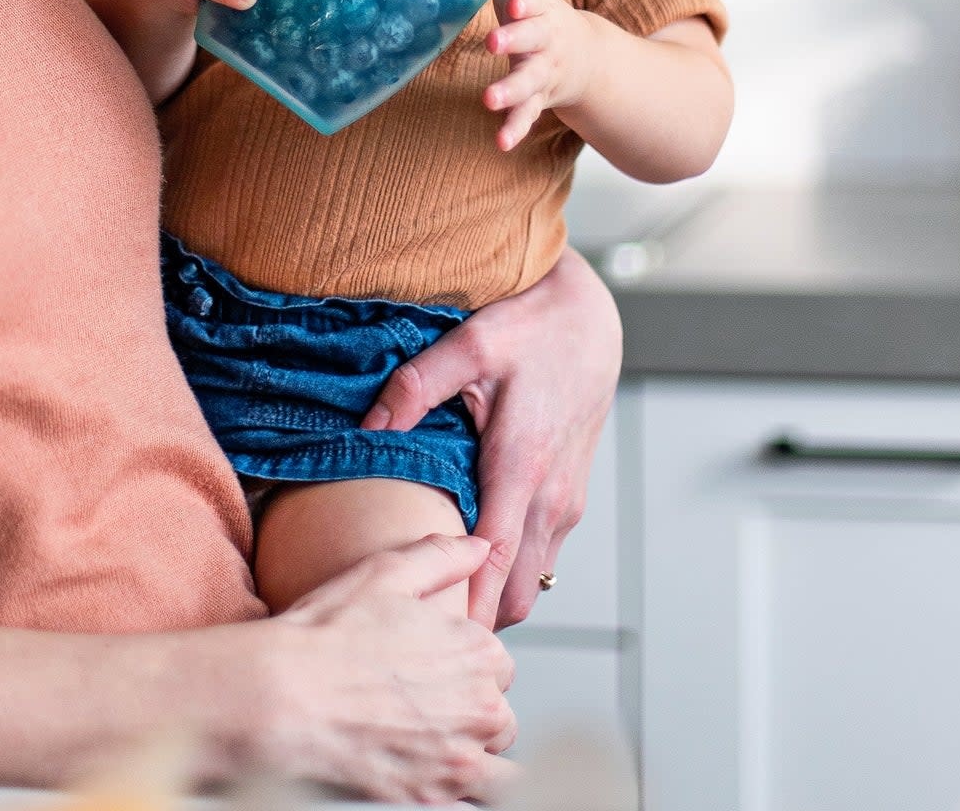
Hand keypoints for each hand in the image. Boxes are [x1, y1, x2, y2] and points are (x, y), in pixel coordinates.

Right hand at [261, 535, 517, 803]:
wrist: (281, 699)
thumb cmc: (325, 637)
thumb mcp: (384, 574)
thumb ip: (441, 558)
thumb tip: (481, 547)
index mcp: (475, 648)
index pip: (497, 663)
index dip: (465, 665)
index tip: (433, 669)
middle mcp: (480, 702)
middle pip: (497, 710)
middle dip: (469, 708)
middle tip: (422, 706)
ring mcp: (462, 754)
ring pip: (494, 755)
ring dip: (472, 749)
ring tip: (429, 743)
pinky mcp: (438, 794)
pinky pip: (487, 801)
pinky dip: (475, 792)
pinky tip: (444, 779)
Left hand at [361, 249, 621, 628]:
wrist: (592, 318)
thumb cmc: (532, 327)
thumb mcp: (469, 343)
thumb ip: (415, 387)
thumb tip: (367, 429)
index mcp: (523, 466)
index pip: (494, 564)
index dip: (465, 611)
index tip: (429, 641)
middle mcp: (552, 496)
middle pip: (518, 593)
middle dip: (477, 616)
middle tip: (419, 619)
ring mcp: (566, 501)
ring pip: (534, 579)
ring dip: (497, 595)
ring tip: (439, 594)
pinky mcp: (571, 496)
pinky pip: (542, 555)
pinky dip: (512, 570)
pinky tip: (471, 553)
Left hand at [484, 0, 595, 150]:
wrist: (586, 56)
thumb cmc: (537, 15)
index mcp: (541, 10)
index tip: (512, 0)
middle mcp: (545, 41)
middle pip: (532, 39)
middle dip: (513, 39)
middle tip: (491, 42)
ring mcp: (543, 72)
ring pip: (529, 81)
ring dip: (510, 90)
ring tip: (489, 99)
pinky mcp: (538, 99)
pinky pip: (527, 115)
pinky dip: (515, 128)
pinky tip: (501, 142)